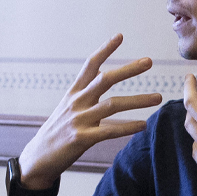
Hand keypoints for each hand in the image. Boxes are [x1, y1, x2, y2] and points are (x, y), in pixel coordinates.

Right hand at [16, 35, 161, 190]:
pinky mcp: (82, 139)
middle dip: (128, 70)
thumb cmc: (58, 133)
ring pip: (113, 105)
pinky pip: (110, 131)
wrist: (38, 159)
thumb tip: (104, 79)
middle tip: (149, 61)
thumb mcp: (68, 108)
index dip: (105, 49)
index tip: (120, 36)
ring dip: (138, 100)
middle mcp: (76, 102)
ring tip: (158, 97)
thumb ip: (86, 95)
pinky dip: (128, 127)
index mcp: (73, 93)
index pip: (90, 65)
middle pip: (105, 79)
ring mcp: (79, 120)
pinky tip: (143, 125)